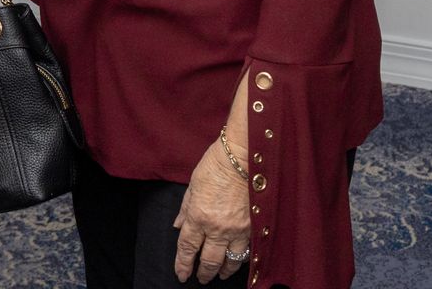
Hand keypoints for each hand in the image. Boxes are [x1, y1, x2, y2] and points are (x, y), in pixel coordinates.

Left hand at [172, 136, 251, 281]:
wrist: (244, 155)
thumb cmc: (216, 164)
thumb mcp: (193, 185)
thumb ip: (185, 208)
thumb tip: (178, 225)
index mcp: (198, 215)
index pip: (187, 248)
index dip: (183, 264)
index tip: (181, 274)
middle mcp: (217, 227)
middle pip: (209, 260)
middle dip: (203, 273)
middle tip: (200, 279)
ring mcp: (238, 228)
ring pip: (231, 260)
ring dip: (224, 270)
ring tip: (220, 274)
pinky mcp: (254, 226)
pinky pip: (247, 250)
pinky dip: (241, 258)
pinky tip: (238, 260)